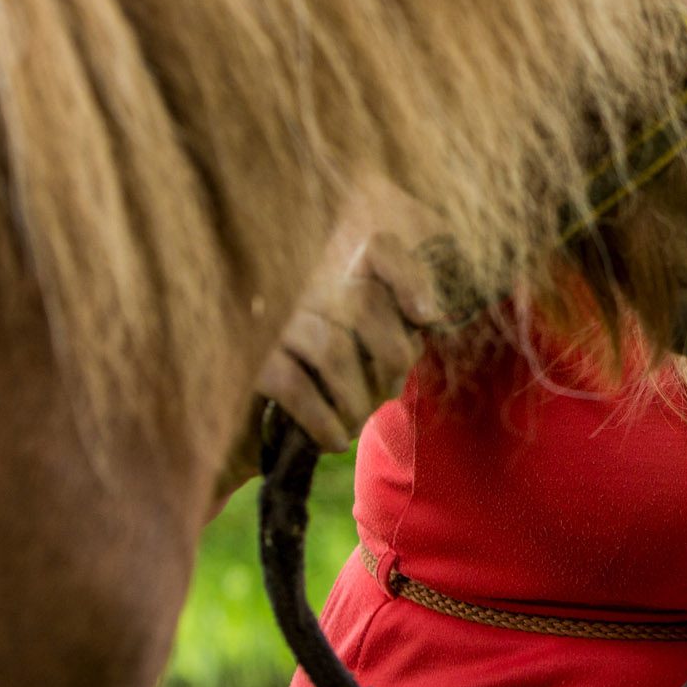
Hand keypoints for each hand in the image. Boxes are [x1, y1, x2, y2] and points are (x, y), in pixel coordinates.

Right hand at [255, 177, 445, 452]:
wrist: (251, 408)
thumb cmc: (333, 362)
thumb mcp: (374, 329)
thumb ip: (402, 316)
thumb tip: (435, 321)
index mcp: (346, 270)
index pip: (380, 247)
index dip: (408, 275)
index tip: (429, 317)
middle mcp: (311, 287)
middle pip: (364, 307)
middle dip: (391, 357)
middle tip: (391, 389)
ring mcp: (280, 321)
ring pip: (333, 351)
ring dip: (358, 397)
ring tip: (361, 420)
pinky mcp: (253, 360)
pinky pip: (293, 385)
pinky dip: (321, 418)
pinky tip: (335, 439)